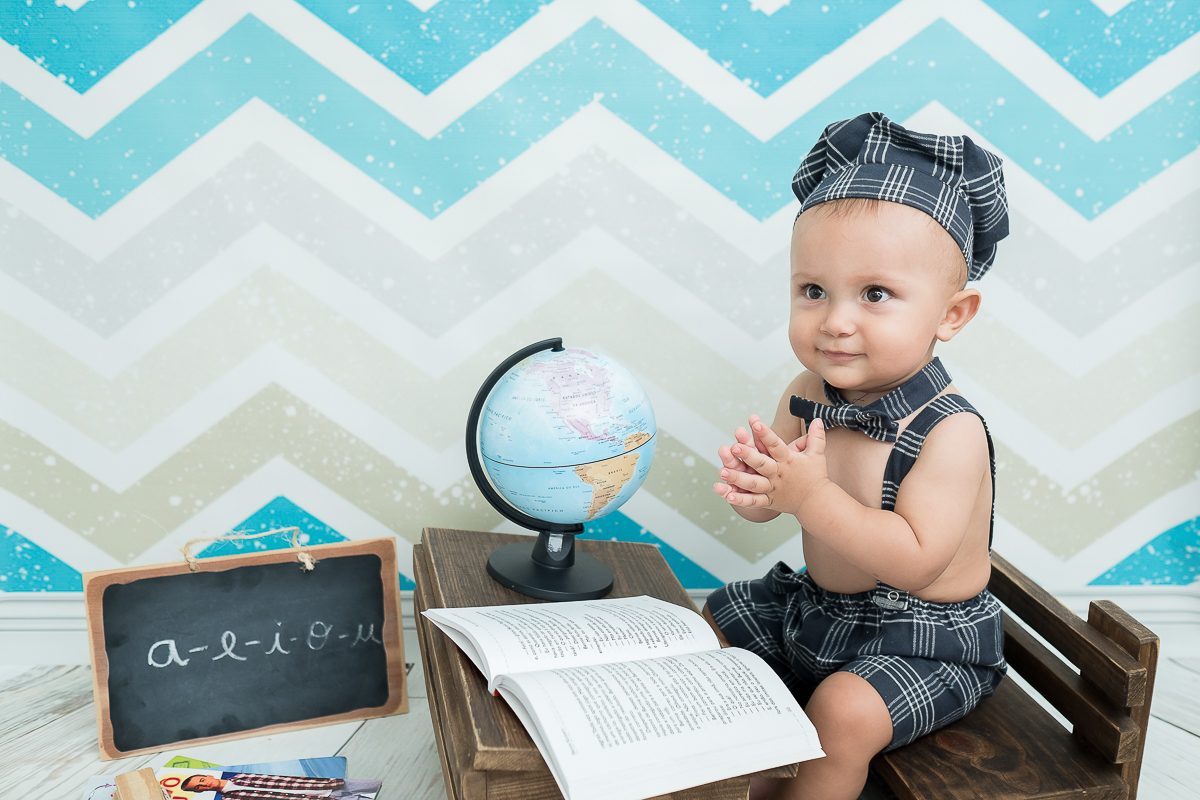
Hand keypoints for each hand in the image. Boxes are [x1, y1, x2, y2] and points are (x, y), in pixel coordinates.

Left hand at [714, 416, 830, 514]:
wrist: (817, 503)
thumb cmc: (815, 476)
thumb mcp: (817, 454)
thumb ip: (816, 437)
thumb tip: (819, 420)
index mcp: (788, 460)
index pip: (775, 444)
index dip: (765, 433)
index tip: (754, 422)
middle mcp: (778, 474)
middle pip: (761, 464)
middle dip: (747, 455)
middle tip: (733, 447)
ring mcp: (772, 488)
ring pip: (753, 483)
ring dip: (737, 478)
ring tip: (722, 471)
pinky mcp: (769, 501)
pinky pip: (754, 502)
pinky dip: (741, 500)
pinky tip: (727, 496)